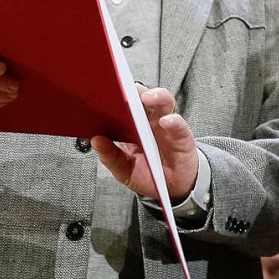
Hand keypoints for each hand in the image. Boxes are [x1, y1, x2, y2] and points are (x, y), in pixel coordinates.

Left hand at [93, 86, 198, 201]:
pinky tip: (165, 122)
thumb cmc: (149, 174)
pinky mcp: (182, 137)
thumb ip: (110, 156)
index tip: (108, 90)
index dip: (118, 95)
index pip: (126, 103)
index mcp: (134, 125)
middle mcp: (151, 121)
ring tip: (147, 98)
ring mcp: (167, 126)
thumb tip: (96, 141)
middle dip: (136, 91)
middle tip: (127, 89)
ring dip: (157, 97)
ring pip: (165, 103)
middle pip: (145, 97)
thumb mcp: (124, 169)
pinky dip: (173, 121)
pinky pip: (179, 124)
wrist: (172, 189)